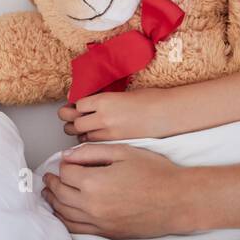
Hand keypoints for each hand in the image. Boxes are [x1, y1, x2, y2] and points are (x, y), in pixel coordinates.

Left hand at [41, 142, 197, 237]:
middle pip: (61, 193)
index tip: (64, 162)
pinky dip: (65, 220)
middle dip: (52, 183)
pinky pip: (77, 229)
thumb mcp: (123, 151)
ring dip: (54, 201)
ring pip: (65, 213)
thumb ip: (92, 152)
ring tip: (49, 193)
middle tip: (48, 177)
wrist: (178, 200)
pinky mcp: (107, 233)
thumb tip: (67, 156)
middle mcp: (92, 205)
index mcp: (94, 182)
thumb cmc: (155, 173)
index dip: (63, 165)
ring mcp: (99, 222)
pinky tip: (62, 213)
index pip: (66, 172)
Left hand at [58, 88, 174, 141]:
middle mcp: (103, 117)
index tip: (78, 106)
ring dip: (79, 133)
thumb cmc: (151, 100)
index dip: (77, 105)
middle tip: (71, 118)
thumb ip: (103, 99)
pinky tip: (94, 139)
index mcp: (104, 100)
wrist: (168, 115)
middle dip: (71, 121)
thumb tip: (89, 103)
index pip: (78, 104)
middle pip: (74, 122)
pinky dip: (90, 143)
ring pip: (81, 136)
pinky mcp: (115, 145)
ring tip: (83, 129)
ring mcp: (109, 133)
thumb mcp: (123, 93)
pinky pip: (94, 146)